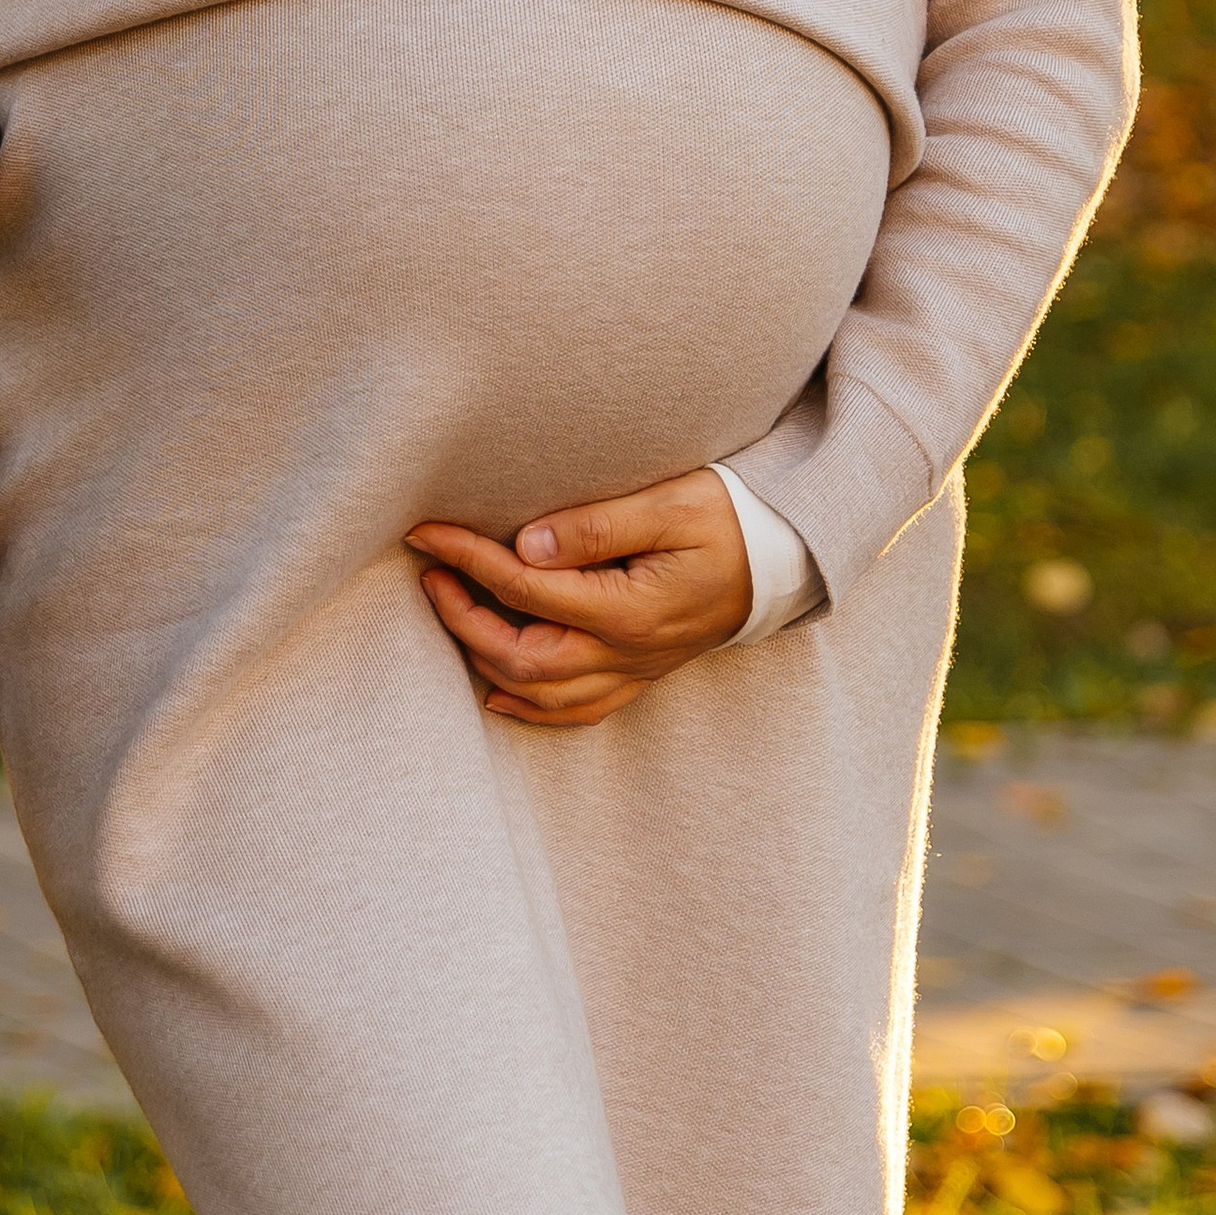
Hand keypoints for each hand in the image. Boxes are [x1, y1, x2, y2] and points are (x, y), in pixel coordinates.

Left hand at [406, 466, 757, 728]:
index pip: (526, 589)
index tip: (428, 532)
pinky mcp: (641, 674)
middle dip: (463, 618)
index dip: (468, 559)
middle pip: (521, 656)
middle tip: (429, 573)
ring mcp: (634, 670)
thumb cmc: (731, 519)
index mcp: (628, 609)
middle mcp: (626, 651)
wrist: (788, 560)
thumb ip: (598, 525)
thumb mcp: (671, 504)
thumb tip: (528, 545)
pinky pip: (577, 710)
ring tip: (451, 609)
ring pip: (541, 691)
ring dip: (485, 656)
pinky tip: (498, 689)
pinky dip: (530, 705)